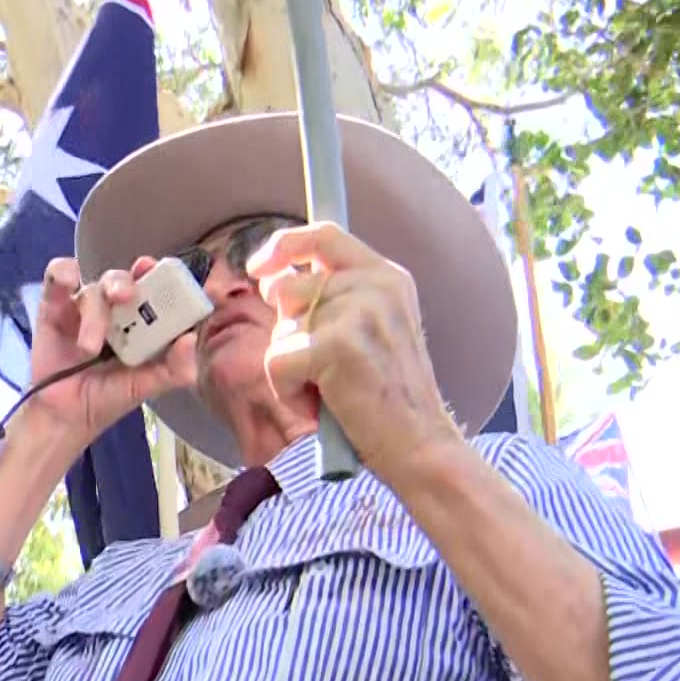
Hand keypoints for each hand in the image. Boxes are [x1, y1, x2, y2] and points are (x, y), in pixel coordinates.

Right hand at [27, 256, 196, 451]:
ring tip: (88, 348)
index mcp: (140, 323)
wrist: (63, 418)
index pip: (153, 289)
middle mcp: (114, 310)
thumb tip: (190, 339)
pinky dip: (62, 274)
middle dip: (125, 283)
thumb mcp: (143, 388)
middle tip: (125, 297)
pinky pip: (58, 277)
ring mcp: (83, 307)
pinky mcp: (53, 307)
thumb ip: (172, 370)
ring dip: (93, 315)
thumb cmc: (105, 399)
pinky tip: (66, 282)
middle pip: (122, 280)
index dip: (159, 275)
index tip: (162, 271)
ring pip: (93, 289)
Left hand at [247, 222, 460, 473]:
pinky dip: (288, 391)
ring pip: (281, 327)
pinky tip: (321, 404)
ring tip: (327, 388)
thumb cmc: (389, 398)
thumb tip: (275, 281)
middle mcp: (376, 286)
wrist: (421, 445)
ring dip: (290, 365)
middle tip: (323, 369)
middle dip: (289, 333)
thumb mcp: (376, 330)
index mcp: (387, 277)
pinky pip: (277, 360)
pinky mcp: (337, 346)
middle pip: (290, 288)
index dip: (284, 245)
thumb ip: (336, 299)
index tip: (259, 267)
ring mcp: (358, 313)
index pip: (324, 236)